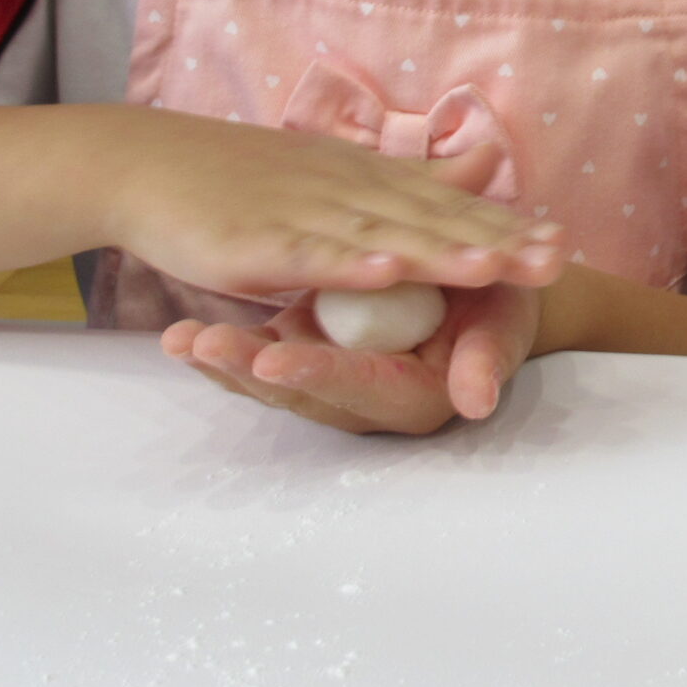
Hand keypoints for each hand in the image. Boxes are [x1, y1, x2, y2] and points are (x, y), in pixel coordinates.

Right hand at [75, 107, 565, 299]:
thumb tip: (482, 162)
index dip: (506, 226)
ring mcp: (306, 215)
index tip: (563, 243)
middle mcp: (348, 192)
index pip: (450, 207)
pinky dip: (349, 263)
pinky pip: (312, 255)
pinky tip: (388, 271)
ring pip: (384, 237)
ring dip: (440, 252)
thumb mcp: (338, 175)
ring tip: (494, 268)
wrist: (148, 164)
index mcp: (368, 182)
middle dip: (496, 243)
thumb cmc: (243, 180)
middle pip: (433, 222)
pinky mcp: (259, 243)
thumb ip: (405, 182)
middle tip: (557, 261)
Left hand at [162, 281, 541, 434]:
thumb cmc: (505, 302)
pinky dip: (230, 347)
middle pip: (302, 392)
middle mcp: (368, 398)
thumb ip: (489, 357)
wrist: (493, 286)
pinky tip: (181, 335)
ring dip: (226, 361)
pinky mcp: (317, 350)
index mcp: (414, 395)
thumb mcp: (508, 319)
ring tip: (179, 339)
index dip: (317, 372)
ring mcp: (336, 375)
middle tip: (200, 343)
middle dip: (248, 369)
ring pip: (275, 380)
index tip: (273, 361)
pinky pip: (268, 356)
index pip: (359, 386)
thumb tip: (476, 400)